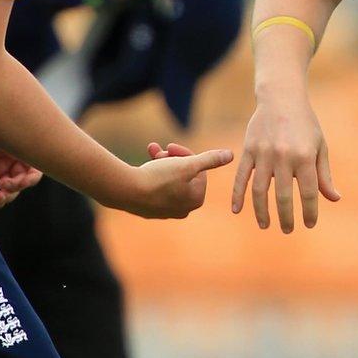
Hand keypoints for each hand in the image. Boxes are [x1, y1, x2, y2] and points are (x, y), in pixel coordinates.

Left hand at [0, 133, 42, 207]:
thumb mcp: (5, 134)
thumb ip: (25, 141)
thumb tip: (48, 146)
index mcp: (16, 146)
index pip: (34, 165)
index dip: (33, 176)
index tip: (25, 180)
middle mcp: (7, 158)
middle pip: (23, 179)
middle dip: (19, 185)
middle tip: (8, 184)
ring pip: (11, 191)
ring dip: (9, 195)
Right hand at [119, 143, 233, 218]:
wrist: (125, 190)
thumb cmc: (159, 177)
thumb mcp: (188, 165)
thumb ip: (210, 160)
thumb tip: (231, 155)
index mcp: (196, 199)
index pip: (199, 171)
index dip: (187, 155)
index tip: (172, 147)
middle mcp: (182, 208)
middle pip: (184, 175)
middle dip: (173, 158)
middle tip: (162, 149)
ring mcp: (165, 211)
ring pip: (168, 178)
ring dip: (162, 161)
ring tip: (152, 149)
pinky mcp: (148, 208)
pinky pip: (154, 186)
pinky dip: (151, 172)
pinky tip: (144, 161)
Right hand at [230, 93, 339, 233]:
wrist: (281, 97)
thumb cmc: (305, 125)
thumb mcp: (320, 147)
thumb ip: (324, 175)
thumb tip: (334, 199)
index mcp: (305, 156)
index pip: (308, 192)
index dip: (309, 211)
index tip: (309, 224)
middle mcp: (284, 156)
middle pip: (283, 196)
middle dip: (286, 217)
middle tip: (288, 230)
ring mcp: (263, 154)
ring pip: (259, 191)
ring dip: (262, 212)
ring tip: (266, 226)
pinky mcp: (248, 150)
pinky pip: (241, 177)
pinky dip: (238, 195)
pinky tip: (238, 211)